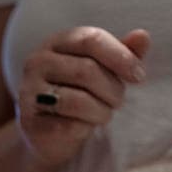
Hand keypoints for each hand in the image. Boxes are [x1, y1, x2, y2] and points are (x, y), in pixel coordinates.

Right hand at [18, 27, 149, 165]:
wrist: (49, 134)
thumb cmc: (79, 94)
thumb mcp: (101, 70)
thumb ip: (121, 53)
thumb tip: (142, 37)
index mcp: (57, 43)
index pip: (91, 40)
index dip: (120, 57)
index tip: (139, 76)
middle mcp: (37, 62)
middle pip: (87, 71)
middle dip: (112, 90)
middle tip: (118, 101)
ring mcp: (29, 93)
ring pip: (77, 101)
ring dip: (101, 112)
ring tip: (104, 115)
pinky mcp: (29, 122)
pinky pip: (67, 126)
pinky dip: (84, 129)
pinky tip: (84, 127)